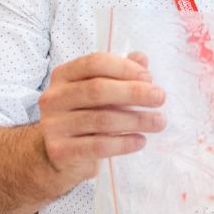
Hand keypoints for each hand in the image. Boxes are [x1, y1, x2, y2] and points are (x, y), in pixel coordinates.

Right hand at [35, 51, 165, 186]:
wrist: (58, 155)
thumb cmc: (85, 115)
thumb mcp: (101, 92)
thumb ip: (120, 74)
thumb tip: (142, 58)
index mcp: (63, 75)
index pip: (94, 63)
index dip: (124, 68)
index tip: (149, 78)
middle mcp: (53, 97)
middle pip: (98, 89)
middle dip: (134, 93)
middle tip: (160, 98)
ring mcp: (53, 125)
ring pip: (101, 119)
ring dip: (136, 120)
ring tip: (159, 122)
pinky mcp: (59, 151)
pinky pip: (98, 146)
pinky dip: (124, 143)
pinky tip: (141, 141)